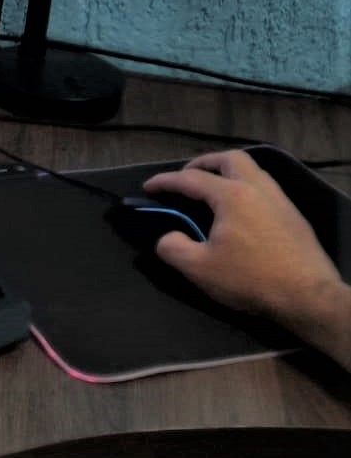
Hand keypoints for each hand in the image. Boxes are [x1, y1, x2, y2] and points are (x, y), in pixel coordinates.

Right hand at [143, 150, 349, 360]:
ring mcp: (281, 201)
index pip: (191, 179)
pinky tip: (240, 213)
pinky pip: (266, 189)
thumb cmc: (251, 279)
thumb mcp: (199, 268)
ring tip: (213, 191)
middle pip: (230, 159)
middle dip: (204, 163)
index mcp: (232, 196)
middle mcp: (258, 189)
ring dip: (228, 173)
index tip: (148, 187)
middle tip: (187, 177)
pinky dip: (246, 189)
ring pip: (253, 171)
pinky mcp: (294, 217)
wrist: (309, 297)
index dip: (165, 181)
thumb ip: (173, 248)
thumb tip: (167, 238)